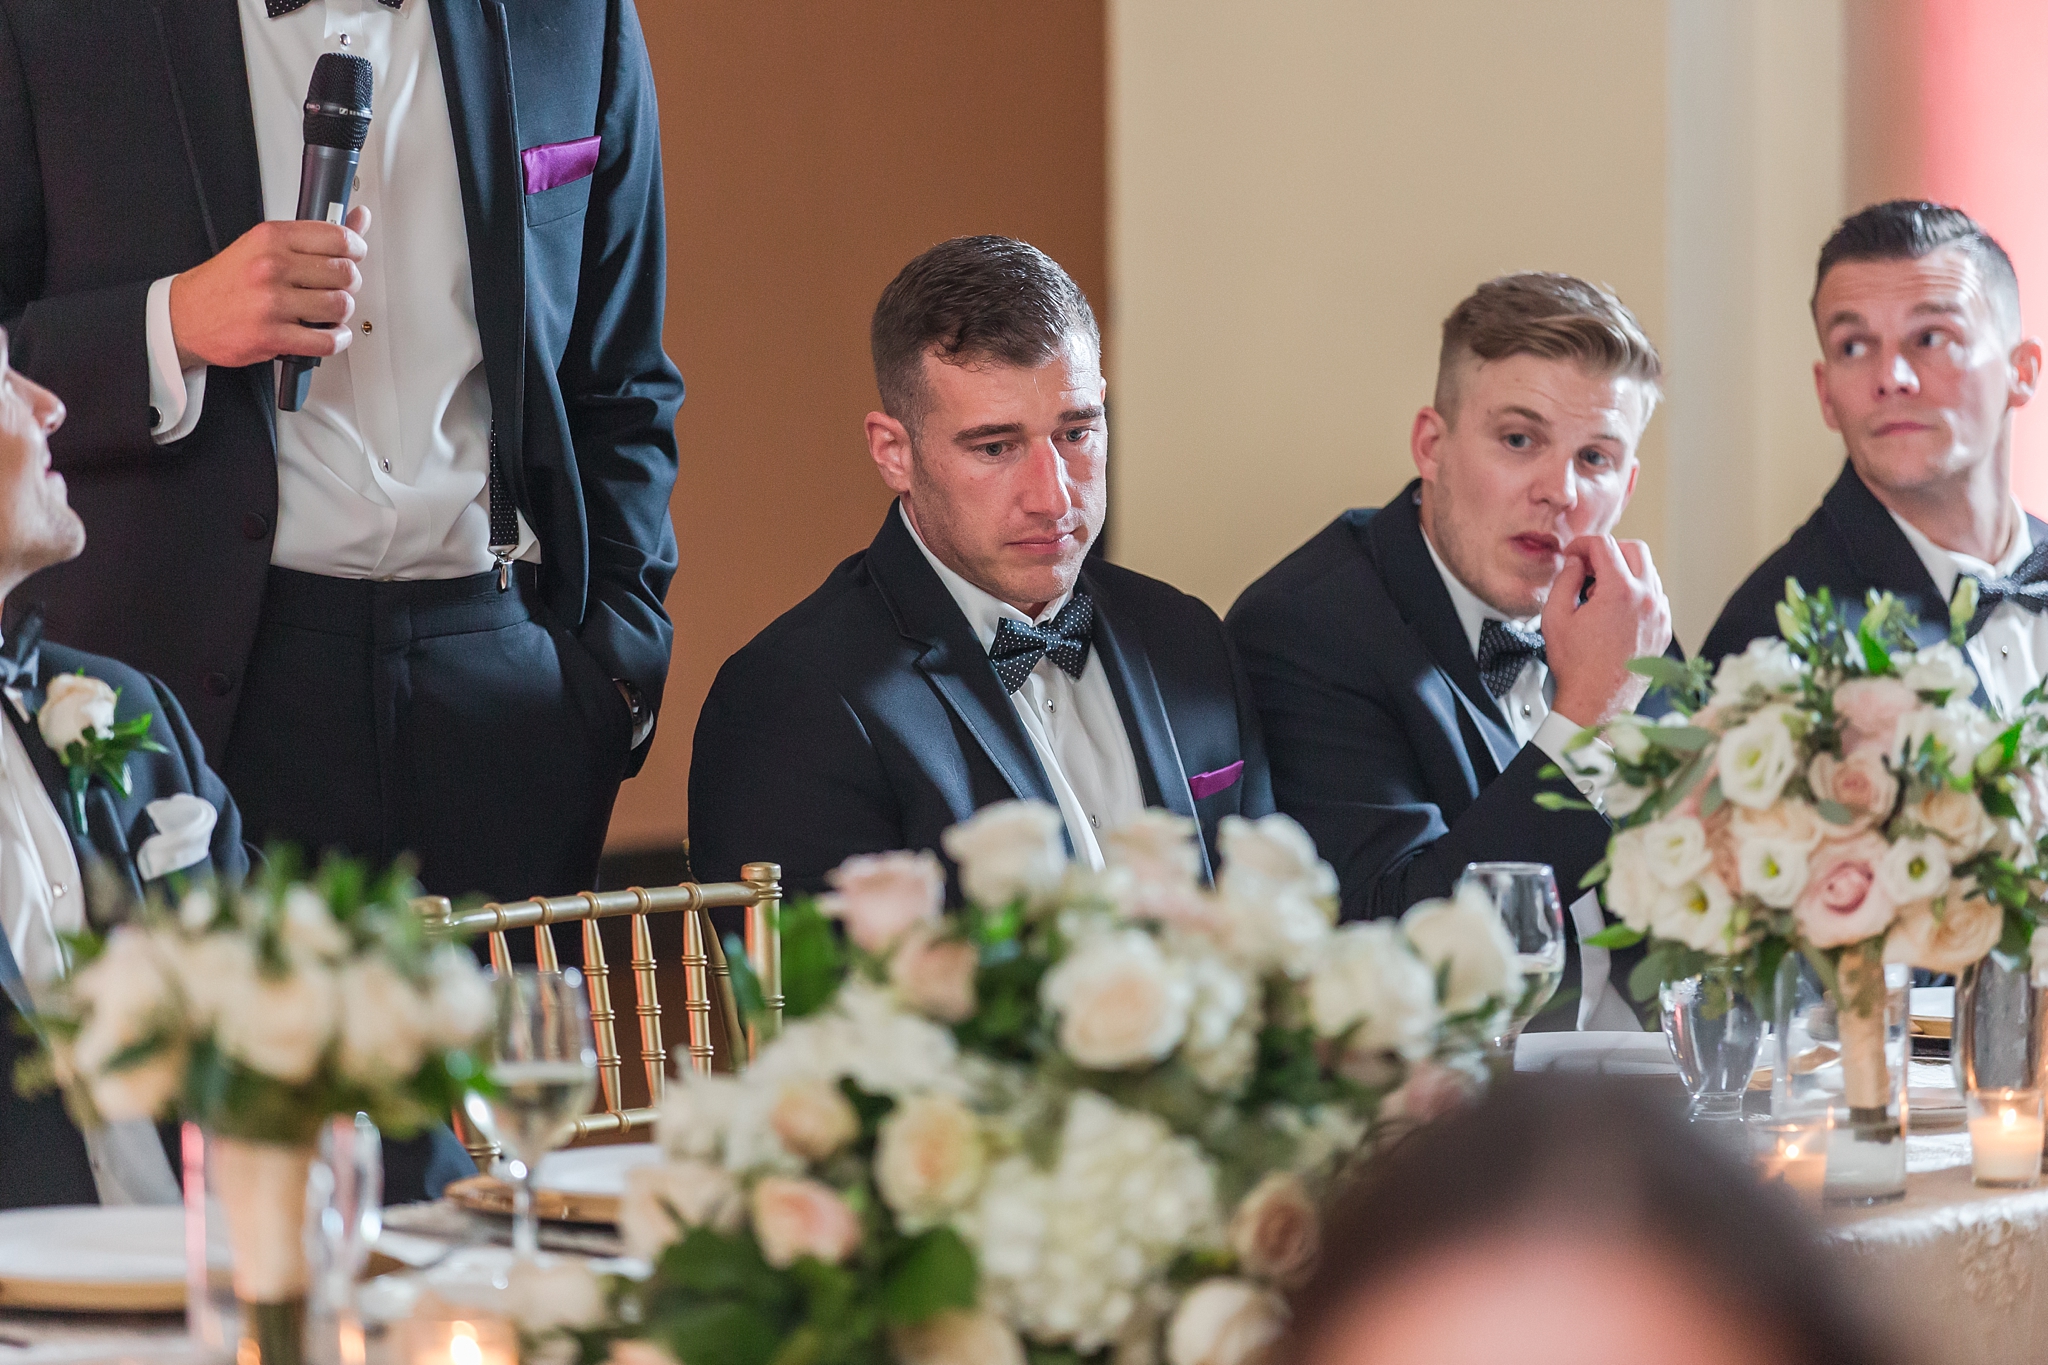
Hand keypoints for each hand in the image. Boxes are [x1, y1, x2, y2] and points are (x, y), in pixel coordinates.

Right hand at [168, 205, 370, 369]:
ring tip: (328, 312)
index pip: (338, 237)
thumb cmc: (227, 281)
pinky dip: (336, 340)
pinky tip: (328, 334)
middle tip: (336, 287)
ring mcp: (271, 302)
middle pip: (345, 273)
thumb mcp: (265, 245)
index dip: (356, 249)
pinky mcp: (271, 336)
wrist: (186, 315)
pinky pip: (326, 341)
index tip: (354, 256)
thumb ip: (315, 235)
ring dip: (341, 313)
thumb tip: (359, 218)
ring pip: (340, 306)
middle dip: (349, 284)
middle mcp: (271, 266)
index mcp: (271, 238)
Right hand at [1541, 535, 1672, 727]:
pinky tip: (1616, 610)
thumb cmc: (1576, 665)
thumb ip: (1564, 580)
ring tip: (1600, 592)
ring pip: (1648, 571)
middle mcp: (1646, 598)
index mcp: (1619, 591)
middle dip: (1608, 552)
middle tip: (1587, 567)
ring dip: (1624, 571)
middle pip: (1634, 549)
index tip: (1571, 555)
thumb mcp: (1555, 617)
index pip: (1604, 545)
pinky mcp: (1664, 628)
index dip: (1582, 544)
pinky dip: (1637, 593)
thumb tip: (1575, 563)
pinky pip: (1655, 596)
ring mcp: (1660, 614)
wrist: (1598, 702)